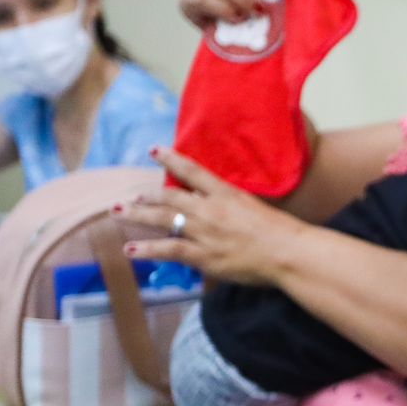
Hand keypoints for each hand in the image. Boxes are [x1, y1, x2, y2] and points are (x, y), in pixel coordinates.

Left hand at [115, 146, 304, 285]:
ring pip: (163, 219)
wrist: (288, 251)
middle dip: (146, 194)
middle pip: (170, 195)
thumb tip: (222, 208)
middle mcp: (210, 208)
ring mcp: (204, 231)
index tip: (154, 150)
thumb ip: (236, 207)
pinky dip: (147, 249)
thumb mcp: (257, 209)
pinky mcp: (203, 255)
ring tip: (118, 212)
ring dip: (138, 214)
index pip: (193, 170)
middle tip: (129, 195)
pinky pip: (168, 249)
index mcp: (226, 193)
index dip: (171, 159)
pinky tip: (129, 249)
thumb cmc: (282, 233)